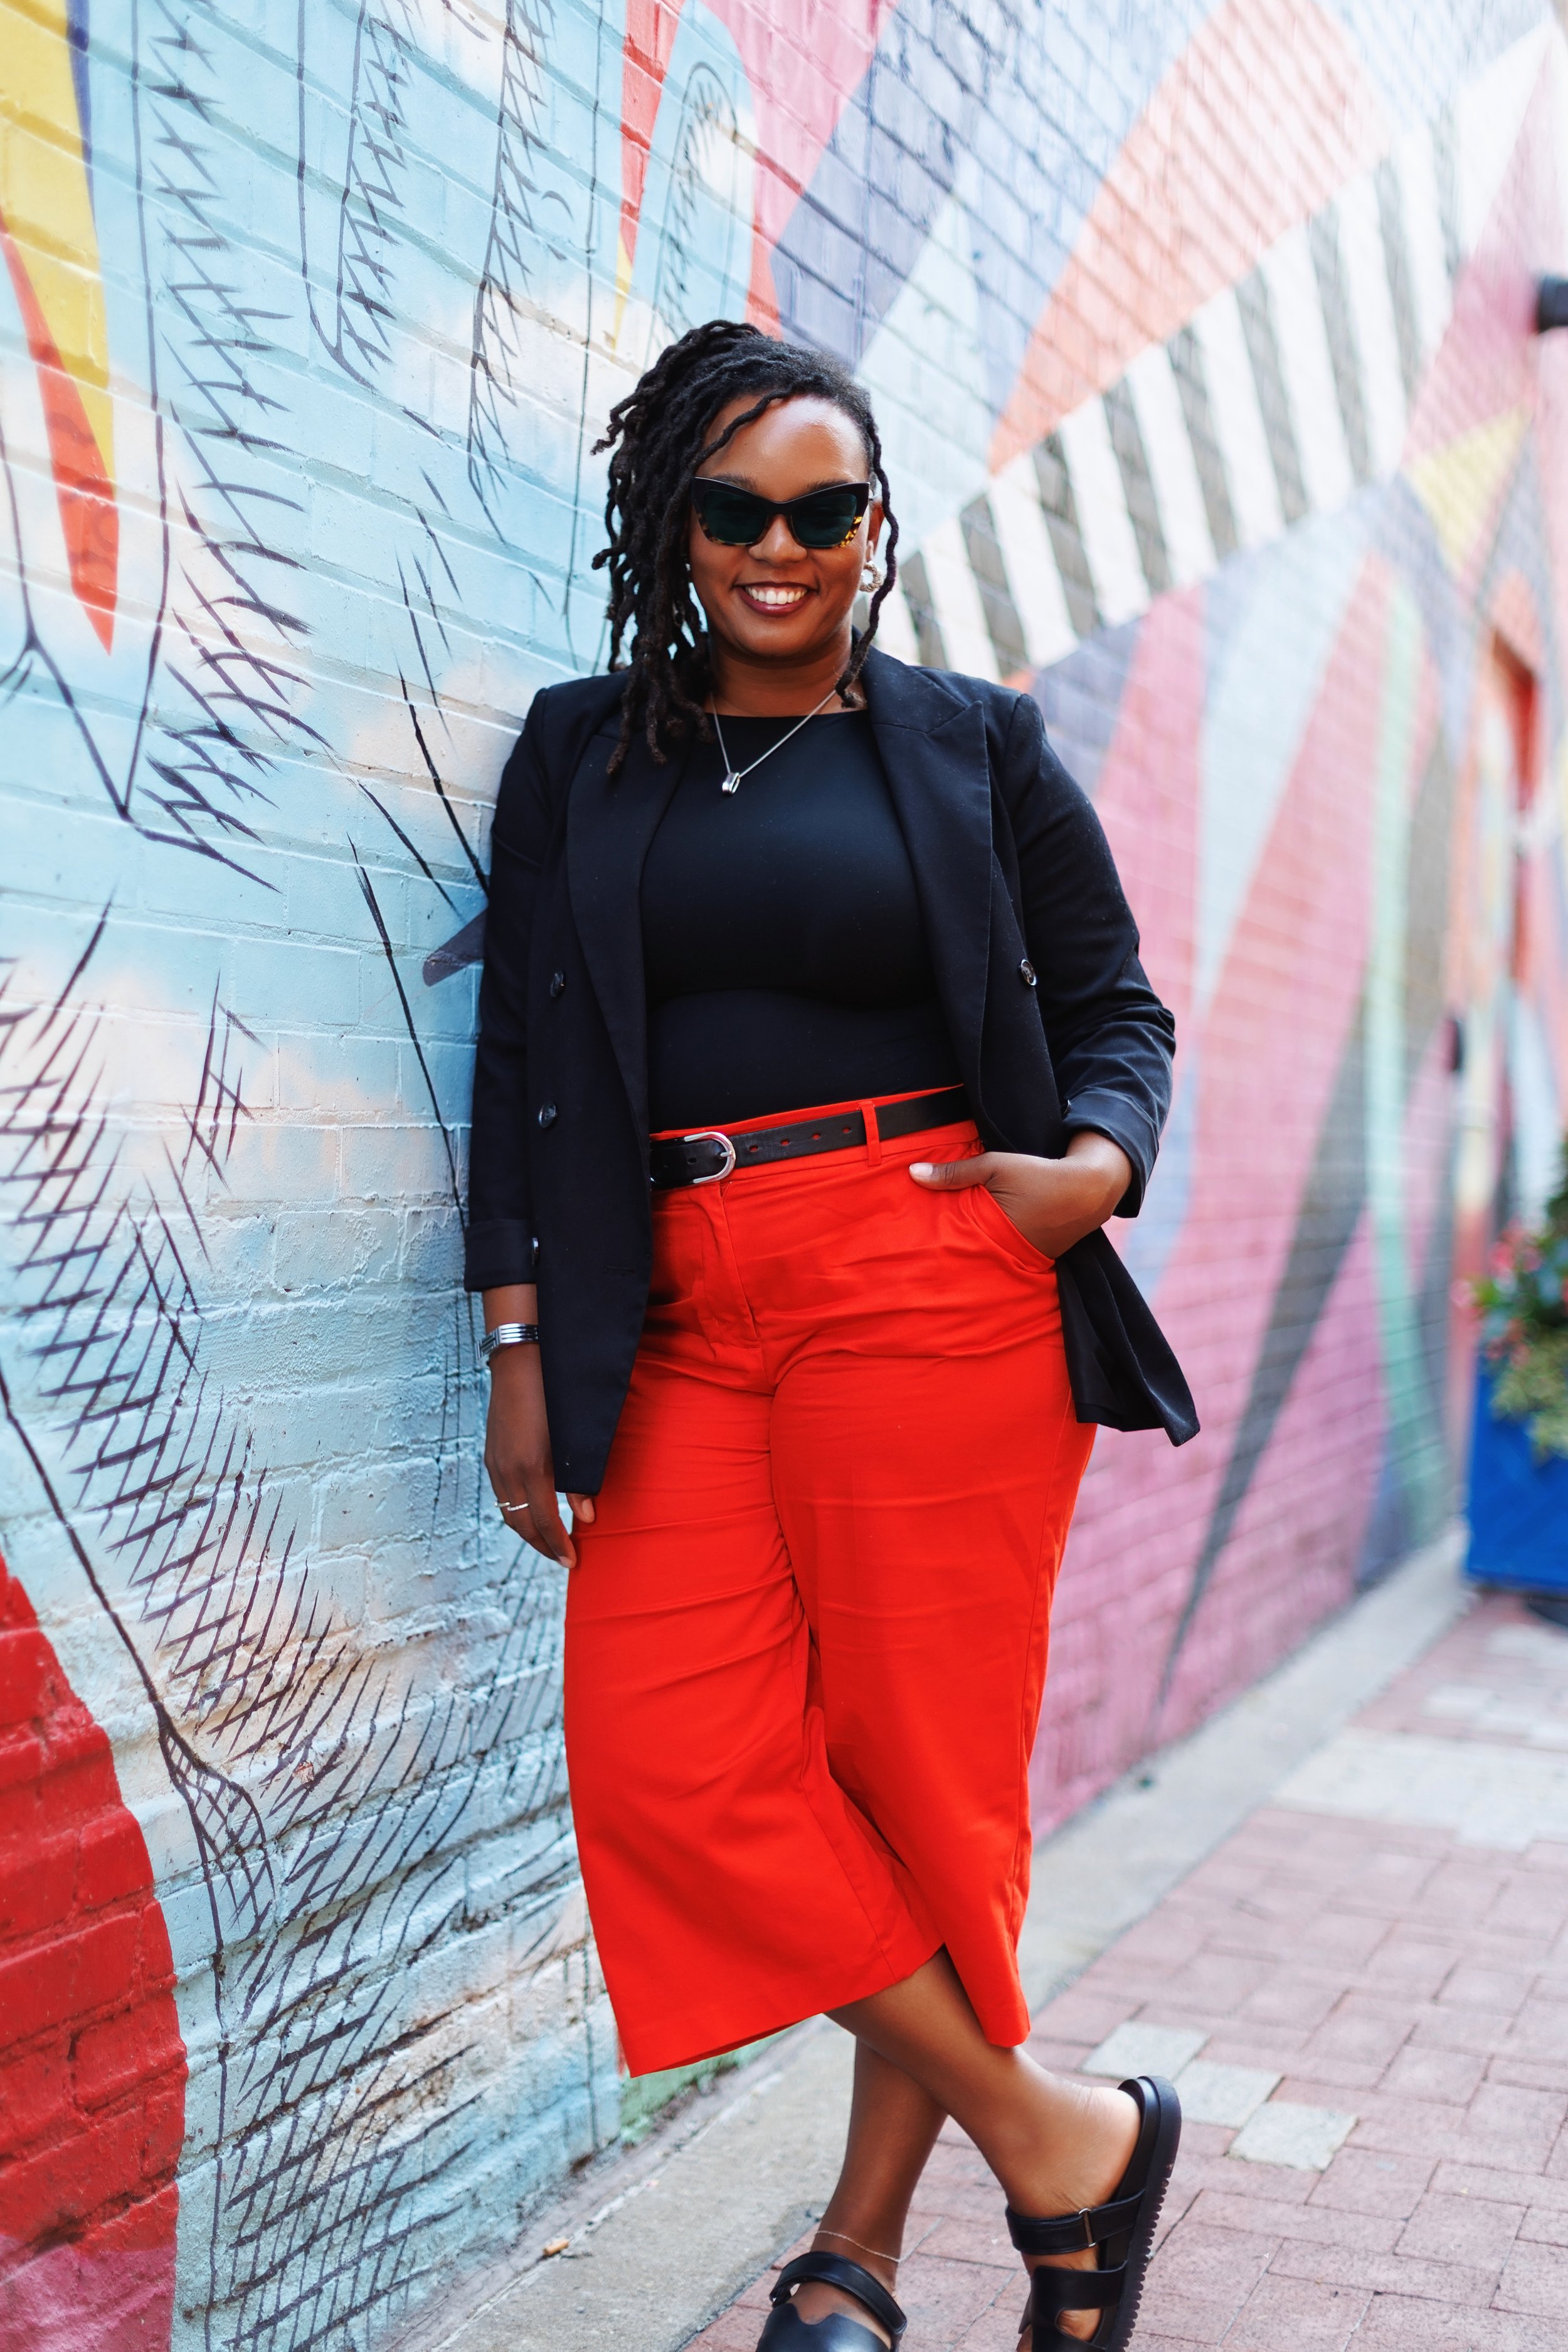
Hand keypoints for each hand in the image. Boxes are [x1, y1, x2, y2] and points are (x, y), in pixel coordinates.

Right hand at [483, 1332, 595, 1568]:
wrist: (520, 1361)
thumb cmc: (556, 1395)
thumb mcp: (574, 1437)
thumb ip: (580, 1479)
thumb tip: (587, 1518)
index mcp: (531, 1468)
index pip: (544, 1521)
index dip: (558, 1545)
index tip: (573, 1562)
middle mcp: (507, 1470)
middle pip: (522, 1524)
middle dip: (543, 1546)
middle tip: (564, 1559)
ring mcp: (495, 1463)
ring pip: (508, 1512)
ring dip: (528, 1532)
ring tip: (549, 1542)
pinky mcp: (491, 1454)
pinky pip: (501, 1496)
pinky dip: (517, 1512)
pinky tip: (531, 1511)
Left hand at [908, 1130, 1132, 1258]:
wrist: (1090, 1187)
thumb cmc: (1039, 1173)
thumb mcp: (995, 1166)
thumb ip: (955, 1172)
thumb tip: (912, 1174)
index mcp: (994, 1232)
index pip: (954, 1247)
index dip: (934, 1254)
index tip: (911, 1258)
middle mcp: (1007, 1252)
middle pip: (967, 1261)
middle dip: (947, 1263)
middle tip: (918, 1267)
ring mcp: (1024, 1259)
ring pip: (987, 1260)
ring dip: (970, 1258)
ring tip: (942, 1263)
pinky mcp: (1036, 1257)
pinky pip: (1006, 1258)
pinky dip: (993, 1255)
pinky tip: (977, 1255)